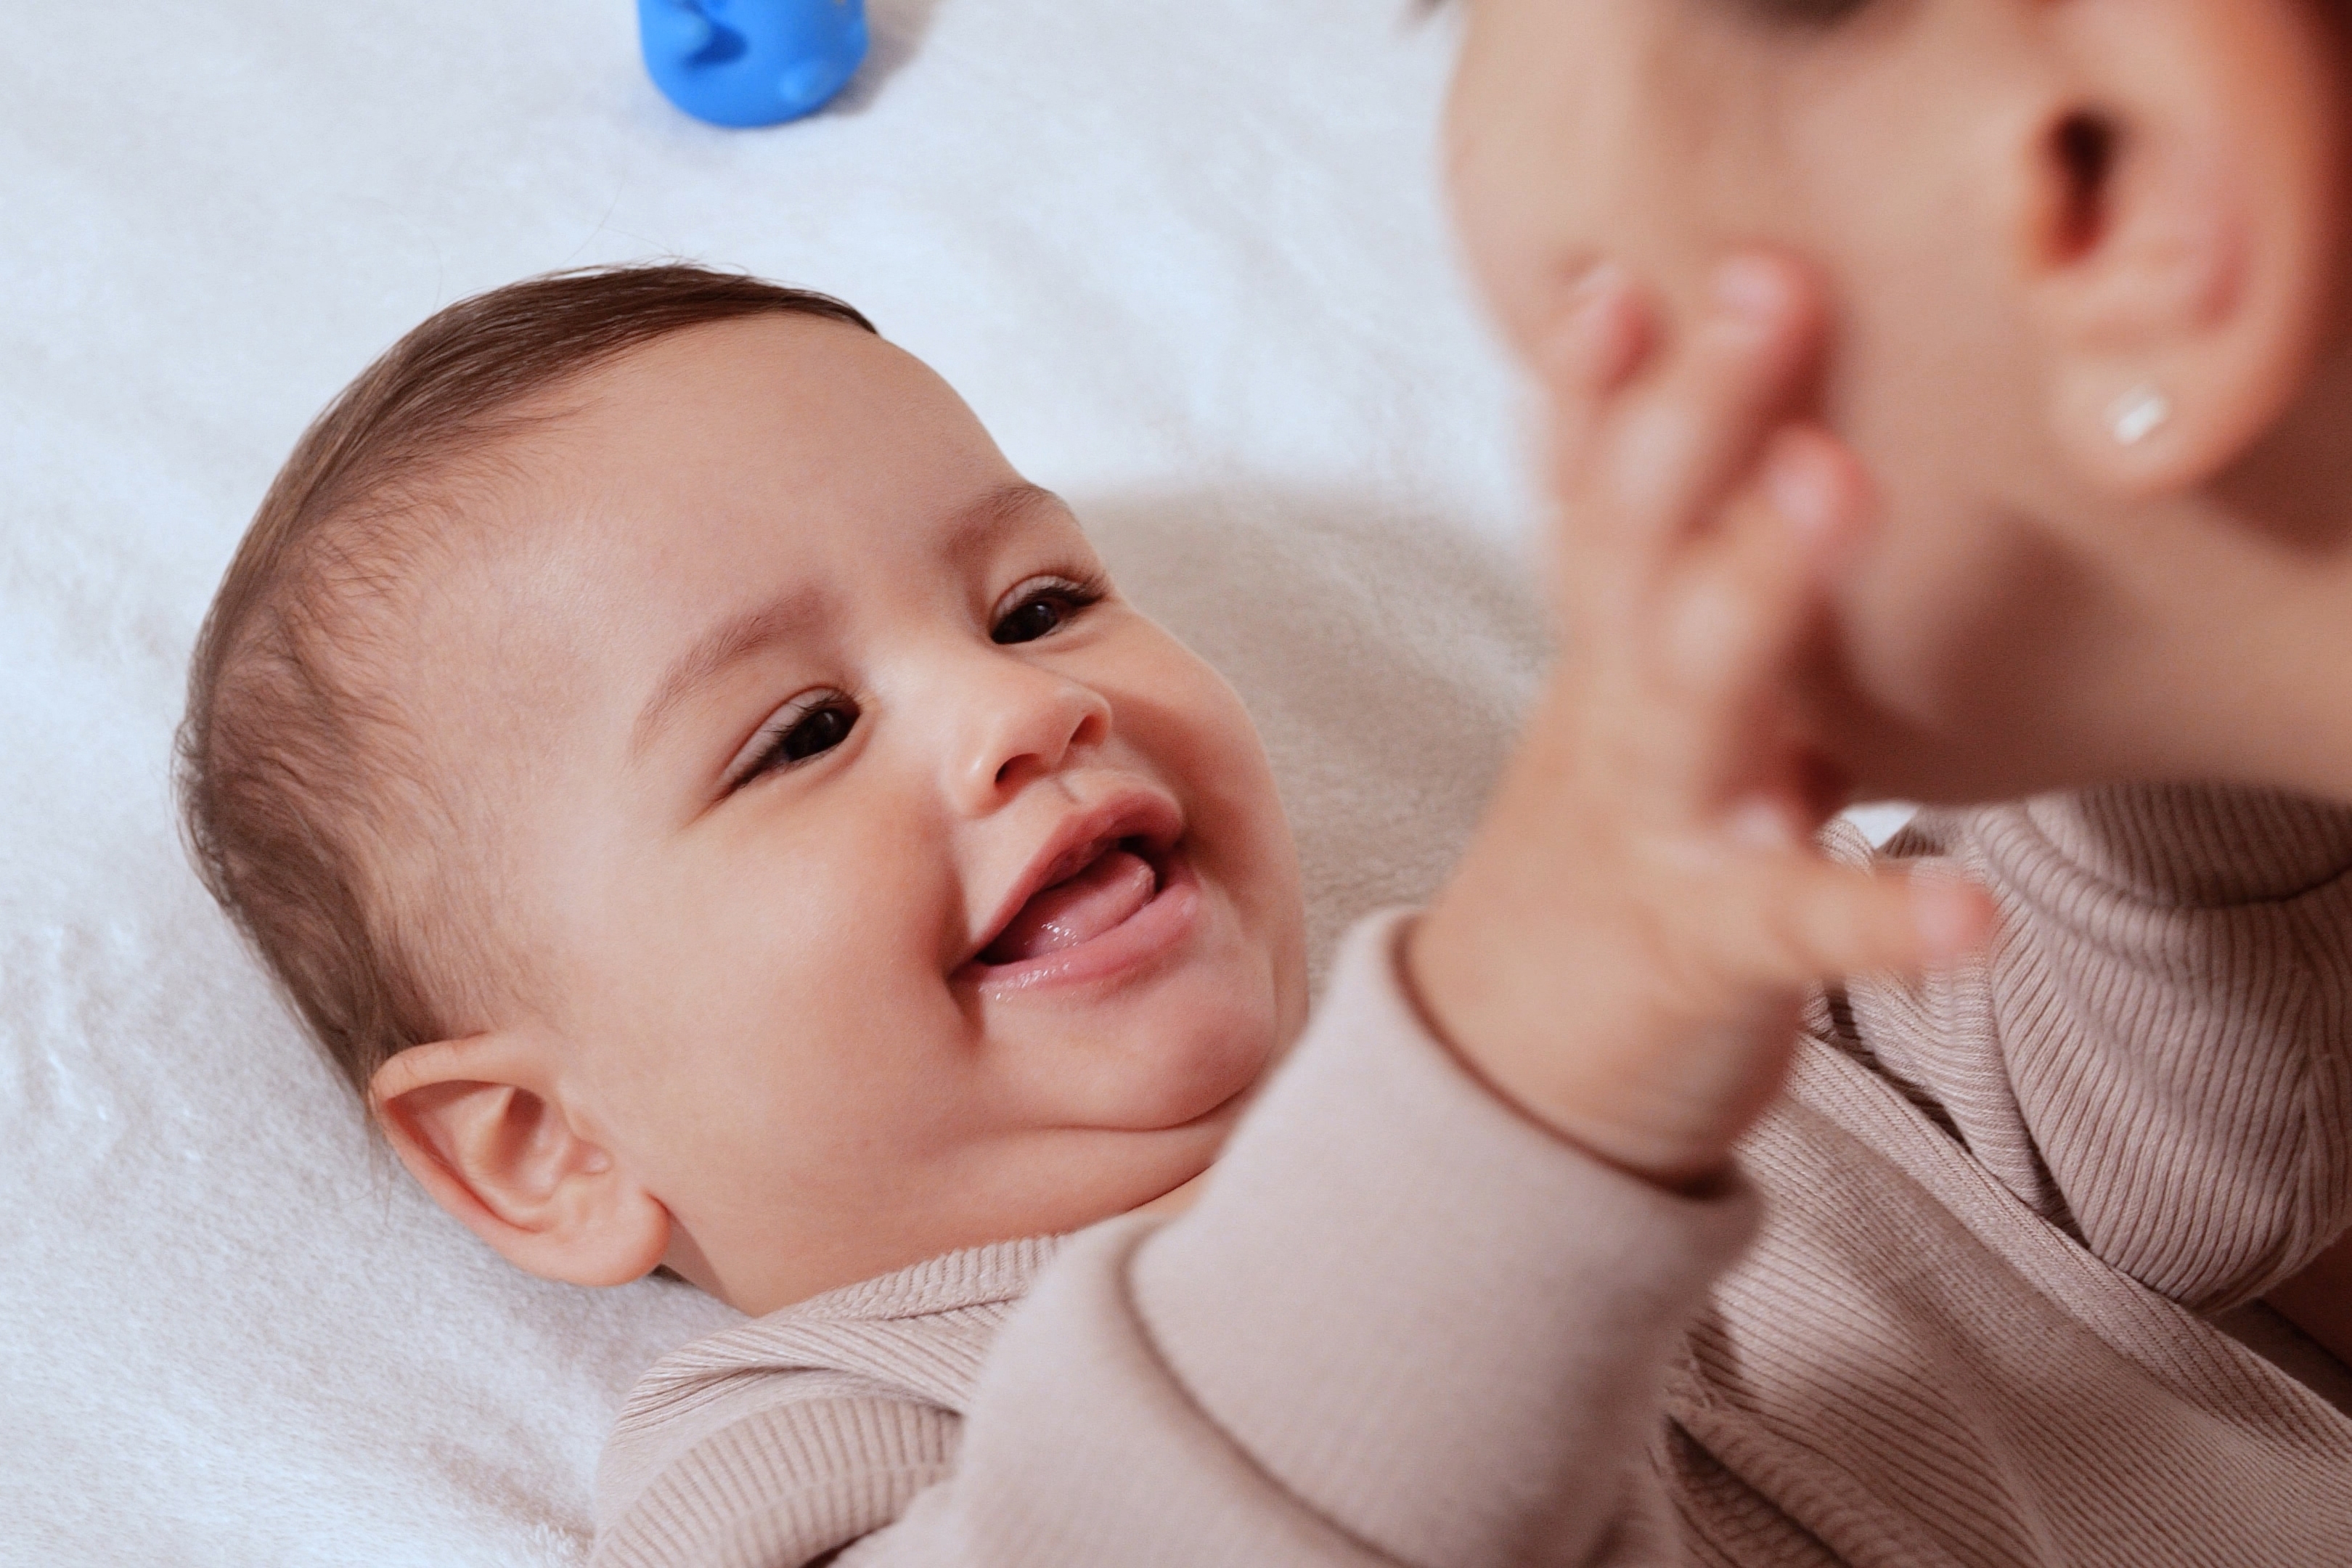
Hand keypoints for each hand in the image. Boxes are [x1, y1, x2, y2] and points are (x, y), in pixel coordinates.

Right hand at [1406, 254, 1993, 1189]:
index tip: (1620, 276)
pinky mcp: (1715, 947)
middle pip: (1632, 548)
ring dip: (1755, 584)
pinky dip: (1881, 917)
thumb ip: (1676, 588)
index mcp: (1607, 652)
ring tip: (1828, 483)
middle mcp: (1619, 715)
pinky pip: (1801, 925)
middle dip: (1687, 416)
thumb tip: (1767, 435)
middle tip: (1763, 292)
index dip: (1590, 386)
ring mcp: (1657, 825)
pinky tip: (1969, 910)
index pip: (1585, 494)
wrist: (1517, 1065)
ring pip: (1695, 695)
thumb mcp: (1625, 701)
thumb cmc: (1613, 854)